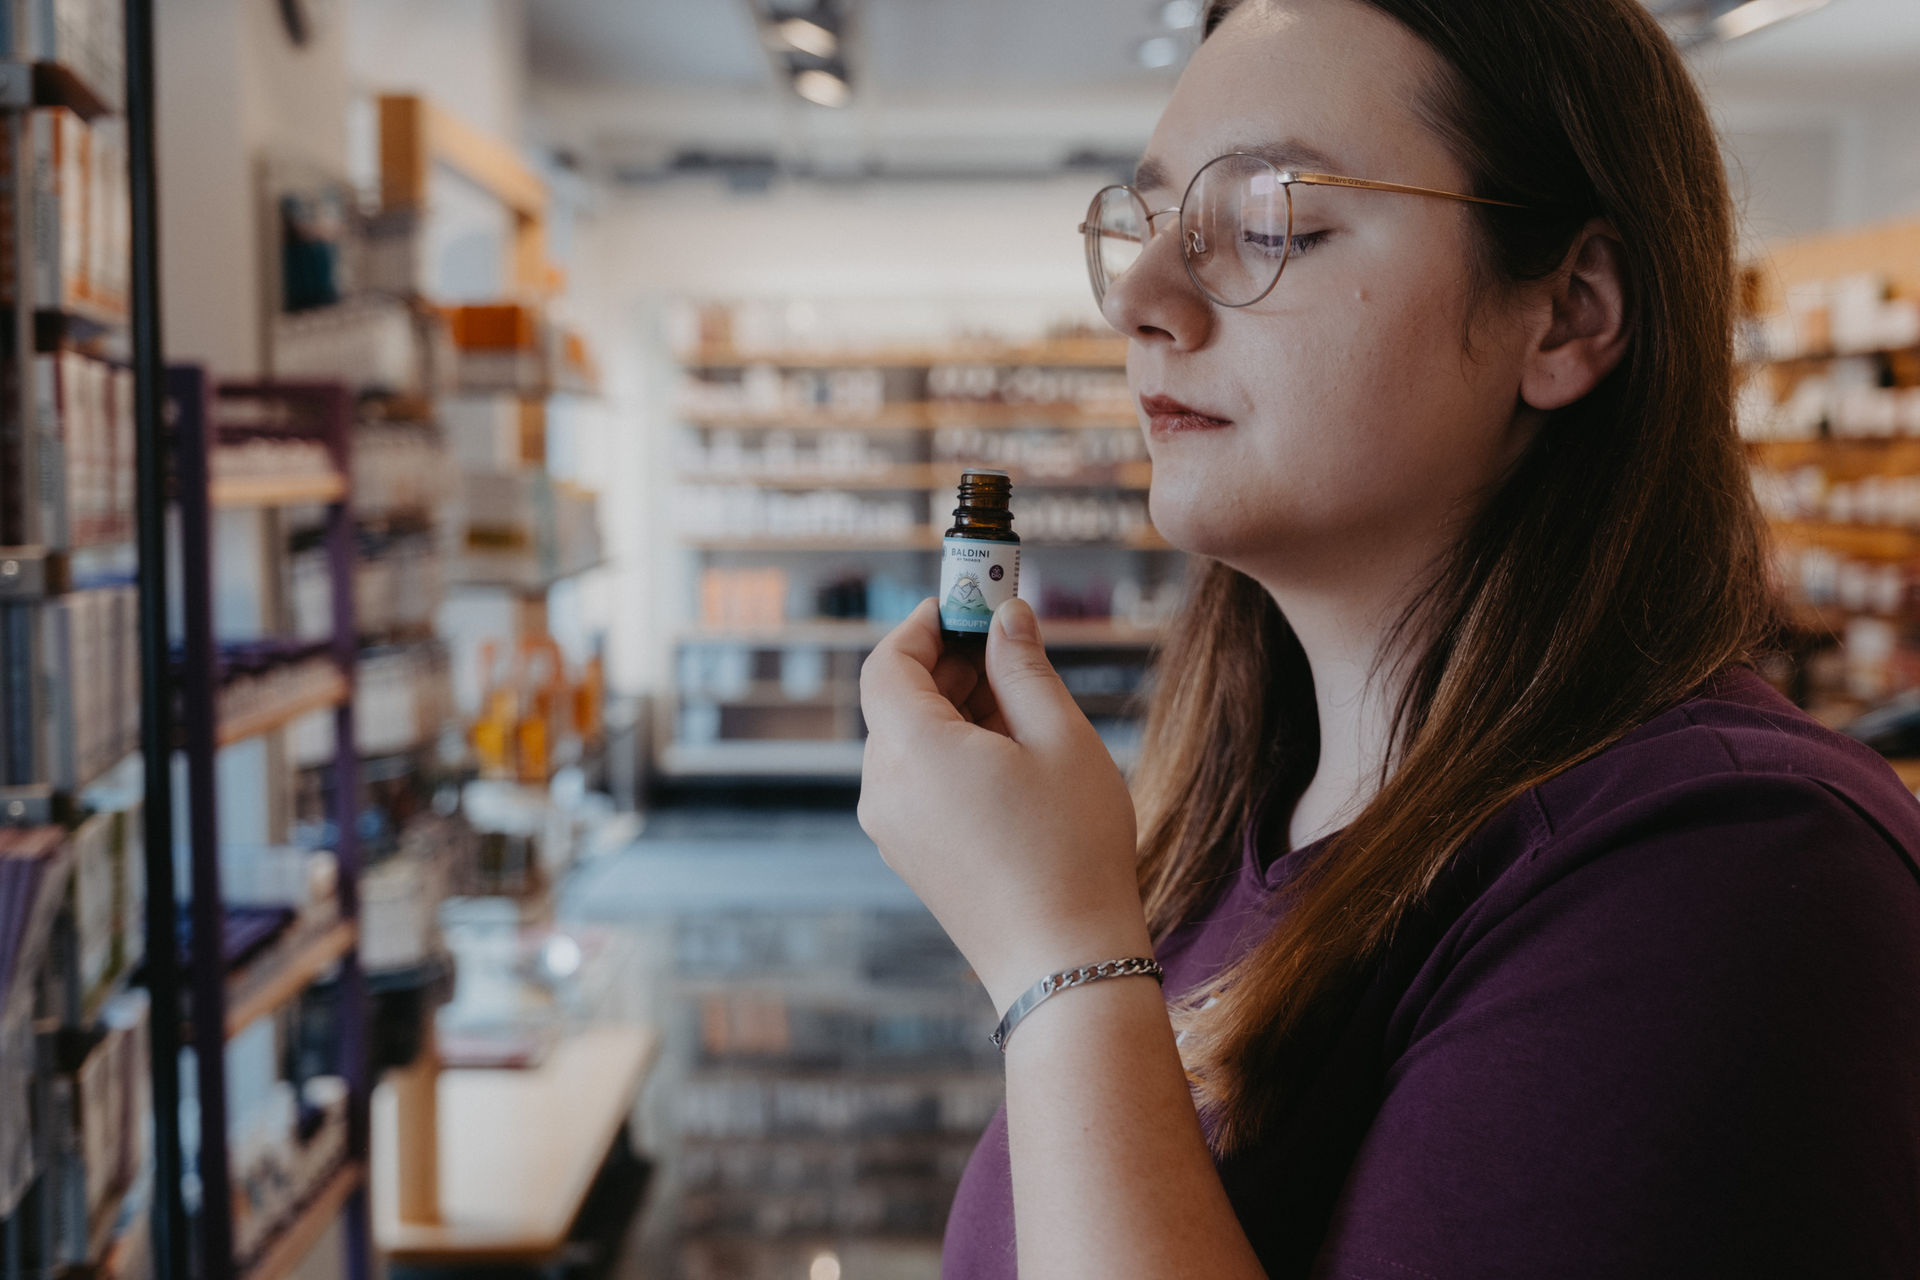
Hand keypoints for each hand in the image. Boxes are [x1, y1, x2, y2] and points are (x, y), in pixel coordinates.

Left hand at [857, 596, 1151, 1012]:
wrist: (1063, 963)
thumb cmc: (1071, 849)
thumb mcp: (1060, 739)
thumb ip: (1024, 667)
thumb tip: (1006, 617)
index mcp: (910, 750)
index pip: (887, 661)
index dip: (926, 624)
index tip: (972, 602)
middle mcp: (882, 787)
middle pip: (897, 700)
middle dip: (950, 663)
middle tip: (1013, 643)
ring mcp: (890, 827)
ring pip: (909, 741)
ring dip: (957, 710)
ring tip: (1028, 709)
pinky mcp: (909, 855)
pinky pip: (917, 781)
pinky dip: (953, 753)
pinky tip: (1014, 761)